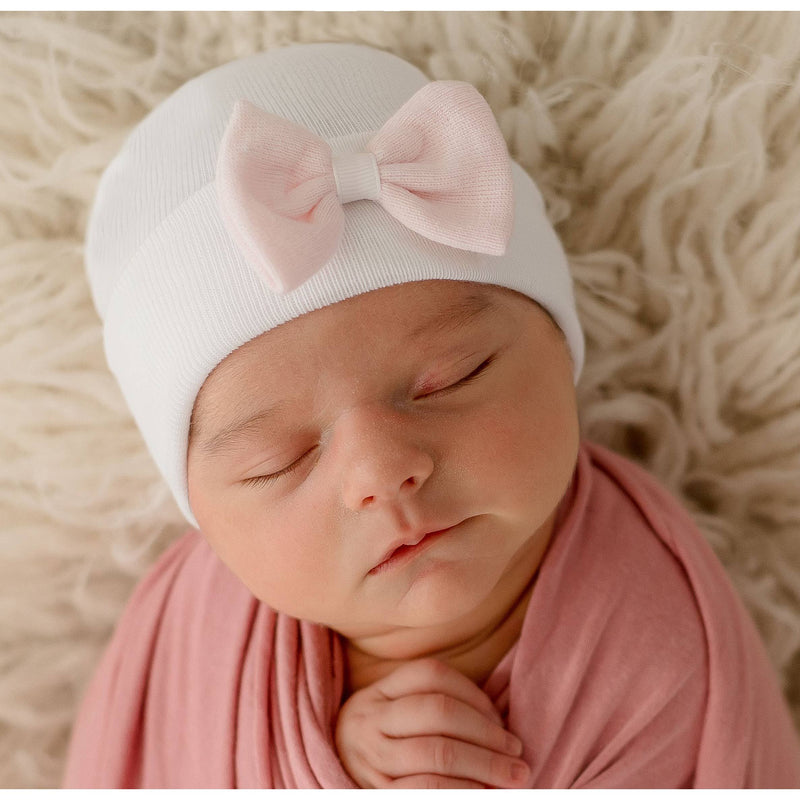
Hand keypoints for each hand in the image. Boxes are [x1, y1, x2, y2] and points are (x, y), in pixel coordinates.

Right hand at [334, 657, 530, 788]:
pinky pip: (428, 789)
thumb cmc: (382, 742)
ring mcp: (371, 758)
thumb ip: (433, 705)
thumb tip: (499, 723)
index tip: (500, 718)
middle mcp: (370, 720)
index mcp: (379, 692)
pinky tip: (483, 792)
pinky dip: (463, 791)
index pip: (433, 675)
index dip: (474, 693)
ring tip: (515, 776)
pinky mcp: (379, 792)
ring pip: (438, 752)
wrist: (333, 773)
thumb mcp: (394, 712)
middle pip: (439, 711)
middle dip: (487, 732)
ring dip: (485, 765)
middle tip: (517, 750)